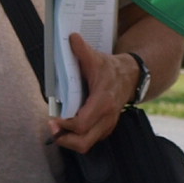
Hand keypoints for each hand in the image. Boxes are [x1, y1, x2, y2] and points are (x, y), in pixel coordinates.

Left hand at [51, 34, 134, 152]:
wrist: (130, 77)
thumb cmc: (110, 69)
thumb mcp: (96, 58)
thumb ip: (83, 50)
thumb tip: (72, 38)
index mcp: (102, 101)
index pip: (82, 123)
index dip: (65, 125)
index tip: (53, 118)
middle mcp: (106, 117)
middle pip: (83, 142)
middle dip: (64, 139)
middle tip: (53, 128)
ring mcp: (107, 125)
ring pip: (86, 144)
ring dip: (69, 140)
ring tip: (58, 129)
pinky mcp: (106, 128)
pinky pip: (90, 140)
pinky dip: (77, 137)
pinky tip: (68, 127)